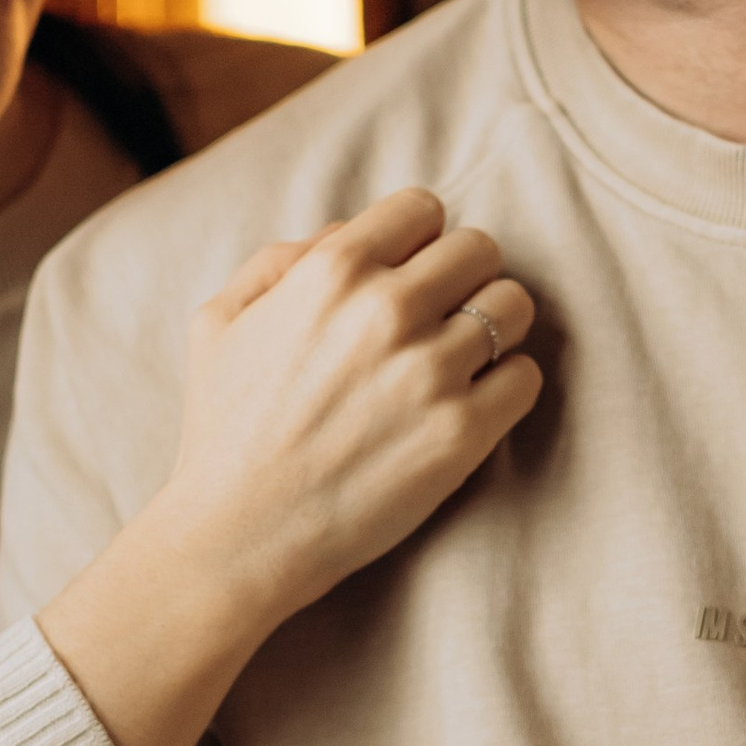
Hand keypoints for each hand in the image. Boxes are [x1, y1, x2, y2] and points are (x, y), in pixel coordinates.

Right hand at [157, 185, 540, 624]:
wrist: (239, 536)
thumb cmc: (223, 430)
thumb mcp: (219, 321)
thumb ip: (280, 260)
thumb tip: (349, 233)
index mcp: (332, 272)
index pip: (422, 208)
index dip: (418, 240)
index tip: (410, 273)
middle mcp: (387, 311)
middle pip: (479, 249)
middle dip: (462, 277)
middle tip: (440, 317)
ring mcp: (431, 373)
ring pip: (513, 306)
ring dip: (493, 326)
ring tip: (462, 359)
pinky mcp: (463, 434)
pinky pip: (526, 376)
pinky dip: (506, 385)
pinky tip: (471, 403)